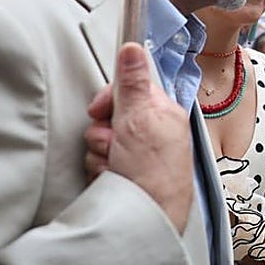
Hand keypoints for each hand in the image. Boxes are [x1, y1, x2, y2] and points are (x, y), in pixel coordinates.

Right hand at [84, 42, 193, 232]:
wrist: (148, 218)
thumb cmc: (153, 171)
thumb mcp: (141, 118)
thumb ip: (133, 82)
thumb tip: (132, 46)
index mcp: (164, 113)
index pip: (129, 91)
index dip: (109, 100)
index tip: (100, 110)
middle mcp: (154, 133)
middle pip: (110, 117)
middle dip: (104, 132)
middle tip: (115, 145)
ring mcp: (139, 156)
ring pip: (101, 141)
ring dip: (102, 154)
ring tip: (117, 167)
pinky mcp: (126, 176)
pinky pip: (100, 163)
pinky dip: (102, 171)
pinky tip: (113, 180)